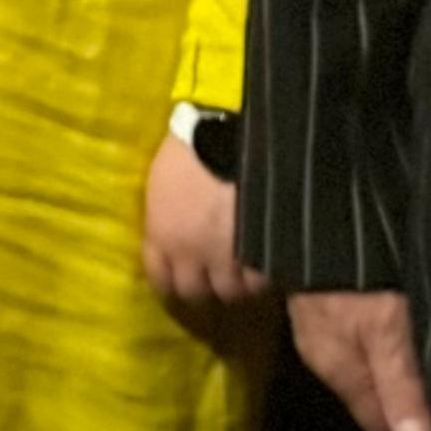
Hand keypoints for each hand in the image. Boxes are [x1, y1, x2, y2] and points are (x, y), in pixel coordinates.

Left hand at [139, 134, 266, 332]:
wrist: (231, 136)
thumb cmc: (190, 148)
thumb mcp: (163, 182)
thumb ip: (165, 216)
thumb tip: (173, 233)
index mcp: (161, 234)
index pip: (160, 279)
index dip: (172, 284)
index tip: (183, 280)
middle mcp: (191, 254)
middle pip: (196, 294)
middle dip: (206, 287)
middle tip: (218, 276)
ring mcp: (227, 258)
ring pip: (233, 293)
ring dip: (239, 284)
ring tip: (247, 269)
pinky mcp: (261, 255)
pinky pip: (264, 283)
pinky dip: (267, 277)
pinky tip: (271, 264)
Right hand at [290, 291, 430, 430]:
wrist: (313, 217)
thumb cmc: (353, 279)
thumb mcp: (384, 330)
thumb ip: (400, 386)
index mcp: (339, 371)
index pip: (378, 423)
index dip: (411, 430)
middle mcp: (326, 355)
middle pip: (372, 393)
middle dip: (405, 396)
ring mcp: (321, 325)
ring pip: (366, 363)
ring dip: (394, 365)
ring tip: (430, 355)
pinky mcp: (325, 296)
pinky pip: (360, 334)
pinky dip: (382, 337)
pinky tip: (402, 323)